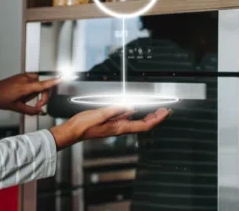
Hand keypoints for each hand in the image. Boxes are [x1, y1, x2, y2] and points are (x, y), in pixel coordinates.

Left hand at [0, 73, 61, 114]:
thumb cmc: (0, 99)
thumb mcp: (16, 108)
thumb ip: (30, 110)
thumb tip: (40, 112)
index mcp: (23, 87)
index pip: (42, 85)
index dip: (52, 82)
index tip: (61, 79)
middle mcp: (24, 79)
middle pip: (41, 86)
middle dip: (41, 97)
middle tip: (37, 106)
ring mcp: (22, 76)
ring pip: (36, 84)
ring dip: (34, 93)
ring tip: (24, 99)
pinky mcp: (20, 76)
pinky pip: (31, 81)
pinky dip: (30, 89)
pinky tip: (22, 95)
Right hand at [48, 107, 170, 149]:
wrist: (74, 130)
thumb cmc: (84, 125)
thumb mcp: (100, 114)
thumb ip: (116, 110)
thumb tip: (131, 107)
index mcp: (120, 127)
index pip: (144, 125)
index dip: (156, 119)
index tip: (164, 112)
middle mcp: (120, 128)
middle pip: (143, 125)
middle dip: (156, 117)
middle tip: (164, 110)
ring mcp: (116, 126)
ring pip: (137, 122)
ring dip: (148, 116)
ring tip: (155, 110)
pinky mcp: (111, 123)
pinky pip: (128, 119)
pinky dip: (136, 114)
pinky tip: (135, 109)